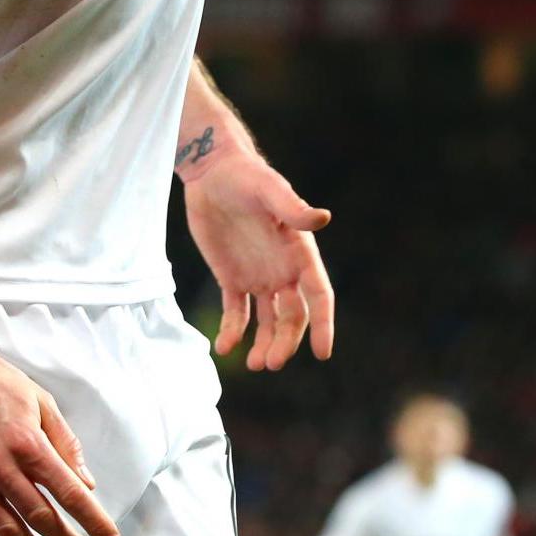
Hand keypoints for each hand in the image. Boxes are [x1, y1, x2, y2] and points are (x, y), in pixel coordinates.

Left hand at [183, 144, 333, 369]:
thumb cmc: (246, 176)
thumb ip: (293, 207)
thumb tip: (323, 217)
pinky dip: (232, 332)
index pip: (319, 295)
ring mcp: (259, 276)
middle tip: (272, 363)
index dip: (323, 324)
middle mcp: (283, 270)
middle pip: (293, 316)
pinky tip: (224, 347)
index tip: (323, 353)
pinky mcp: (231, 278)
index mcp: (300, 252)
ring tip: (255, 364)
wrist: (212, 171)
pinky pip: (236, 312)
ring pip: (268, 321)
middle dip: (286, 342)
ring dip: (265, 344)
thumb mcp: (269, 191)